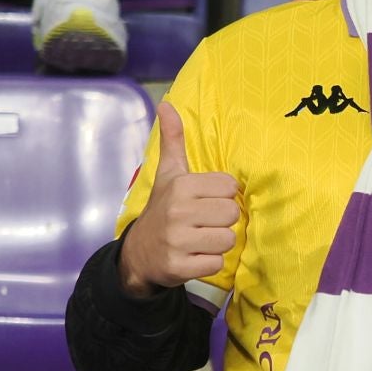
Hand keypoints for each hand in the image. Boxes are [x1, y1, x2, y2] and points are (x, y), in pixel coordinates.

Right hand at [118, 101, 240, 297]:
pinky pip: (216, 264)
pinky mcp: (180, 267)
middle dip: (221, 221)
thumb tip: (166, 103)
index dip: (220, 196)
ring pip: (228, 240)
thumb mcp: (169, 174)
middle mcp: (179, 211)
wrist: (138, 253)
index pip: (230, 187)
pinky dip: (209, 263)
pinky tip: (193, 256)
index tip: (203, 201)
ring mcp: (178, 240)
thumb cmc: (162, 209)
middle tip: (202, 223)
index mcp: (182, 186)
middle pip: (232, 214)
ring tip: (199, 239)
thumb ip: (173, 139)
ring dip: (217, 243)